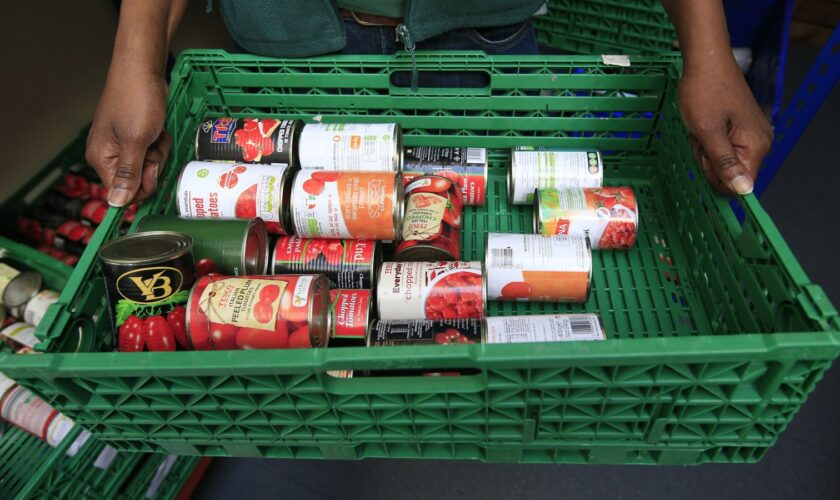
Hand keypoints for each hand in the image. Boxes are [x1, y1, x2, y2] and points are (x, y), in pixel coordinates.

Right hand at [86, 70, 170, 206]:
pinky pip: (152, 152)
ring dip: (158, 151)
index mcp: (102, 159)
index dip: (144, 184)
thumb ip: (128, 174)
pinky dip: (159, 142)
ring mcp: (122, 146)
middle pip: (139, 181)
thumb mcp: (136, 141)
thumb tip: (117, 203)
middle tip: (153, 143)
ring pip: (148, 166)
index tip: (151, 165)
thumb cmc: (136, 99)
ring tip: (155, 132)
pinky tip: (157, 129)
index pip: (123, 193)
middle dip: (153, 164)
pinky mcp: (135, 137)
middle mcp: (108, 155)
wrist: (142, 69)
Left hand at [678, 59, 771, 195]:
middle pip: (729, 174)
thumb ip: (724, 163)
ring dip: (704, 149)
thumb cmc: (705, 91)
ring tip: (701, 127)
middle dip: (708, 160)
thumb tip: (743, 190)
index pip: (740, 185)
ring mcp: (750, 135)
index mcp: (756, 145)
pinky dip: (706, 140)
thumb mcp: (708, 132)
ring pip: (721, 161)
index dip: (717, 177)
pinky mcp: (740, 128)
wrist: (706, 61)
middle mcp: (760, 142)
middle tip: (701, 135)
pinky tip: (703, 125)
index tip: (705, 156)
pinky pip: (720, 147)